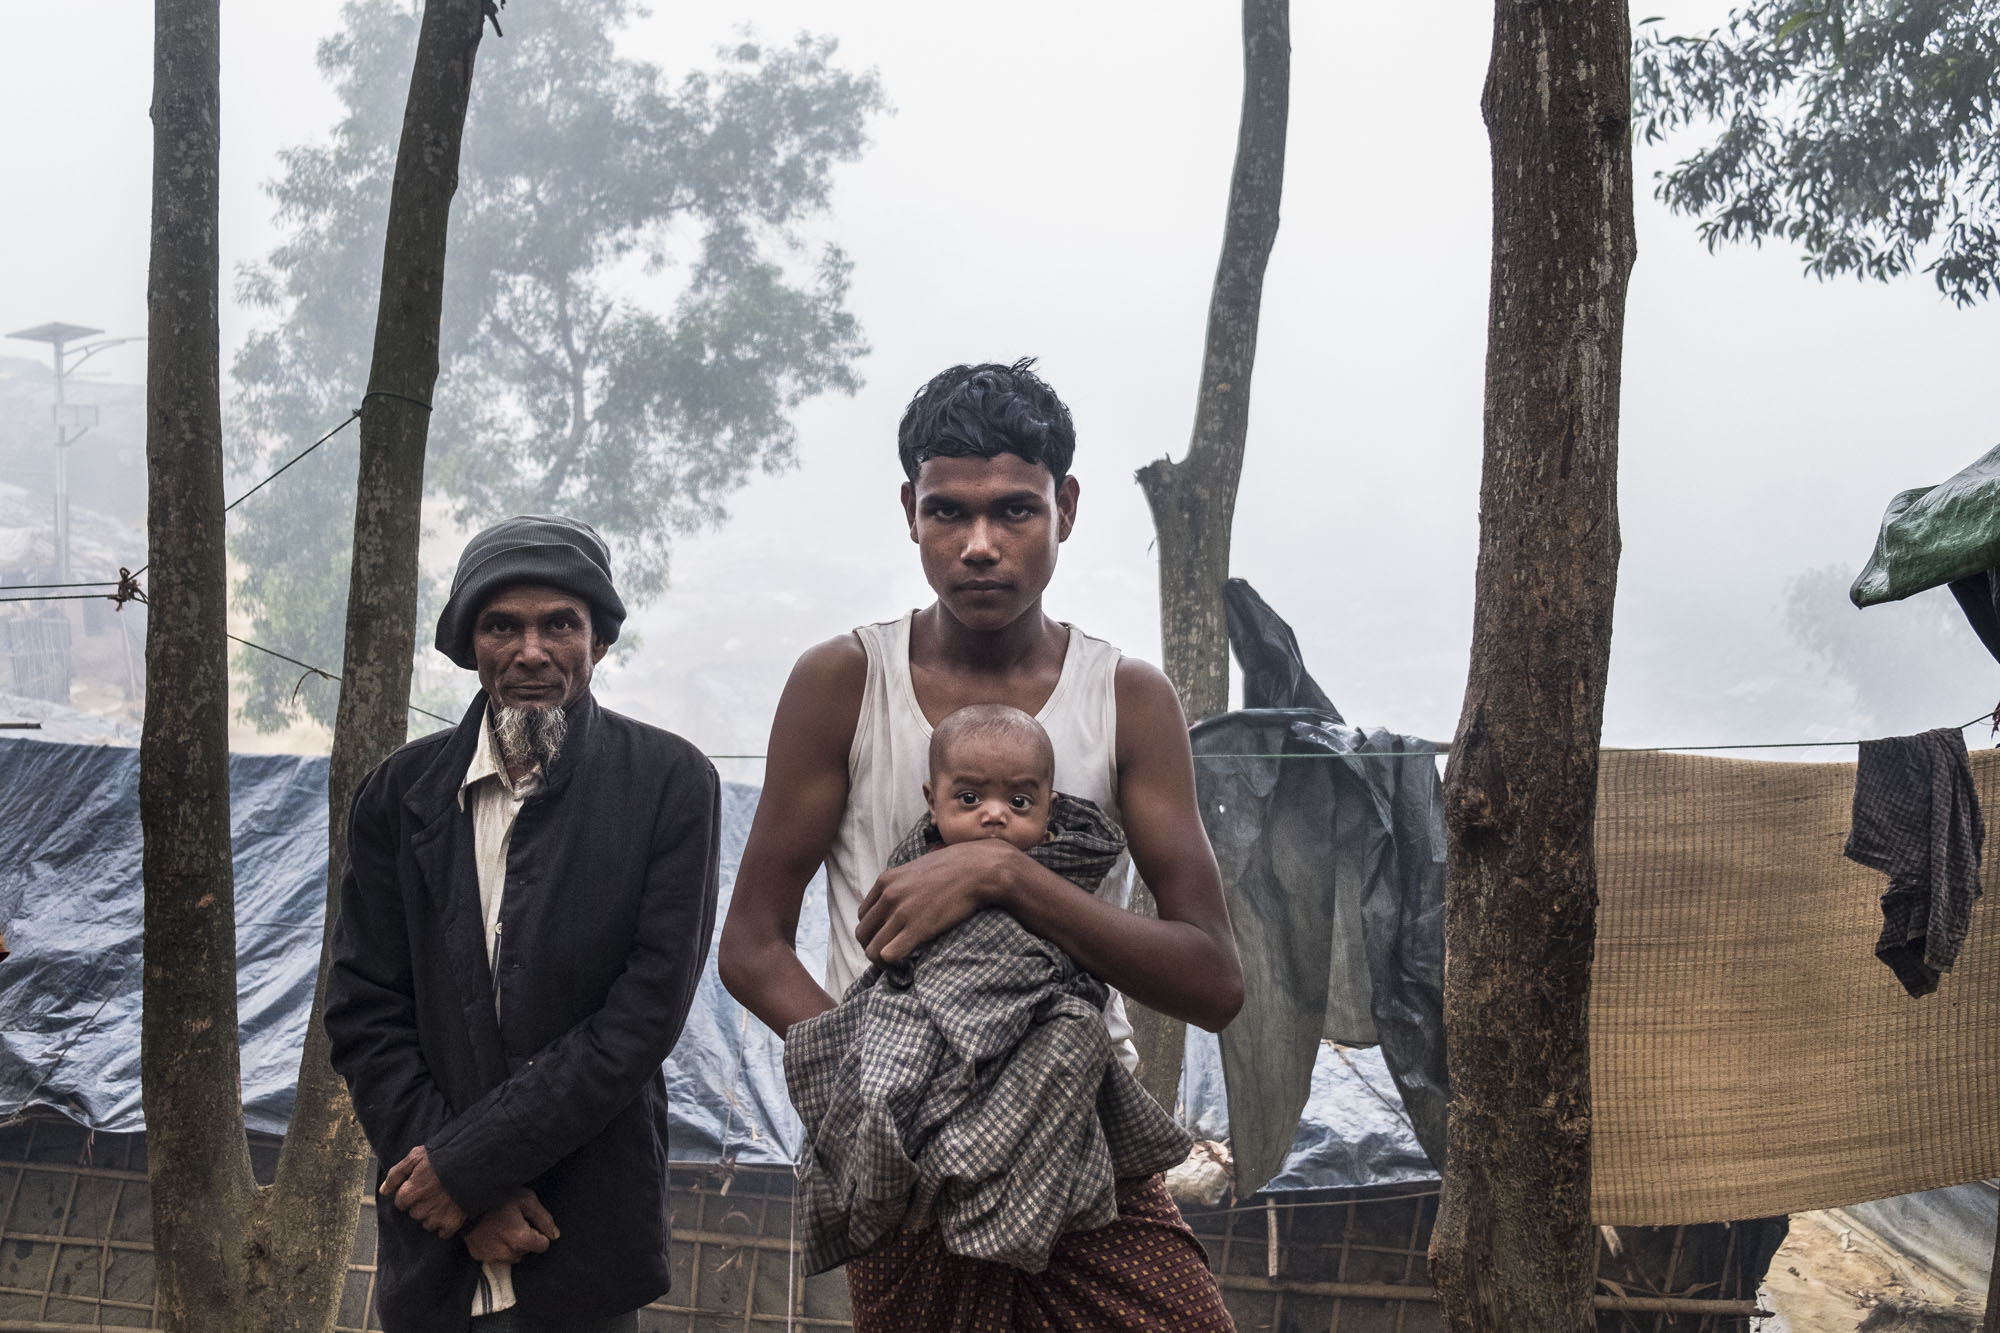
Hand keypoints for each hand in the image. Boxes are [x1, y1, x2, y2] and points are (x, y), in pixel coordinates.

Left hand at [380, 1145, 467, 1237]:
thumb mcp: (416, 1157)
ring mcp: (436, 1217)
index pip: (401, 1202)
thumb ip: (396, 1174)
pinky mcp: (452, 1223)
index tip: (422, 1185)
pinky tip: (453, 1210)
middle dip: (422, 1204)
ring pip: (428, 1223)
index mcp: (409, 1192)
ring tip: (446, 1199)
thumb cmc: (443, 1156)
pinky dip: (446, 1225)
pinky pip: (443, 1233)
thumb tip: (383, 1191)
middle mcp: (420, 1208)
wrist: (474, 1161)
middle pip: (414, 1213)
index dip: (410, 1193)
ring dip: (433, 1215)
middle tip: (436, 1190)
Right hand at [464, 1188, 558, 1264]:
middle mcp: (507, 1253)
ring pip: (512, 1255)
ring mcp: (492, 1257)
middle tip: (514, 1221)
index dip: (539, 1233)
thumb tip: (554, 1234)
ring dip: (511, 1245)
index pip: (543, 1246)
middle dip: (525, 1238)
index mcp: (521, 1239)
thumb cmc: (497, 1197)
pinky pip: (496, 1255)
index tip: (530, 1223)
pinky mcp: (479, 1256)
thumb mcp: (526, 1200)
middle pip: (527, 1250)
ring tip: (502, 1226)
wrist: (463, 1202)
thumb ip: (544, 1219)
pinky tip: (492, 1232)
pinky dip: (496, 1247)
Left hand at [857, 839, 1015, 963]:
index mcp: (886, 881)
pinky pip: (888, 954)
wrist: (978, 869)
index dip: (873, 930)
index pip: (863, 915)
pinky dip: (892, 964)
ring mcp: (902, 913)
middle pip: (863, 933)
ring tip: (895, 966)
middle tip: (888, 955)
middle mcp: (889, 896)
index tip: (886, 938)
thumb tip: (902, 899)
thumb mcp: (918, 869)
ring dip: (880, 961)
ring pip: (872, 949)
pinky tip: (905, 964)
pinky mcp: (917, 928)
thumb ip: (903, 883)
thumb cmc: (954, 868)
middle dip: (872, 947)